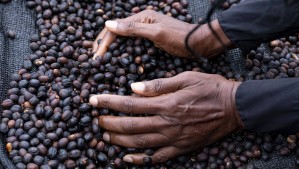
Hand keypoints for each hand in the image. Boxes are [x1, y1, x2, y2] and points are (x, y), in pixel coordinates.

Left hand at [89, 71, 243, 164]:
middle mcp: (168, 123)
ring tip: (105, 136)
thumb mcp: (186, 78)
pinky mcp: (181, 148)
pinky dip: (140, 160)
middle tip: (96, 120)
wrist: (234, 107)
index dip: (109, 103)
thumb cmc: (211, 88)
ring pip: (139, 143)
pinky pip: (157, 158)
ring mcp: (174, 138)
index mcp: (167, 104)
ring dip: (118, 141)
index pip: (130, 104)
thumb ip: (159, 85)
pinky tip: (126, 158)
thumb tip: (134, 88)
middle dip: (108, 123)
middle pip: (130, 126)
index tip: (94, 101)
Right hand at [93, 10, 231, 58]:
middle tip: (94, 60)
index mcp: (141, 18)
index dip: (104, 41)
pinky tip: (121, 63)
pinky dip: (125, 54)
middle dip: (104, 45)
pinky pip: (132, 46)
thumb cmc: (180, 38)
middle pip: (116, 33)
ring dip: (113, 50)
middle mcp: (141, 23)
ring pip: (123, 40)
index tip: (95, 56)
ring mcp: (145, 32)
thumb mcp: (157, 33)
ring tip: (103, 62)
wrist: (199, 44)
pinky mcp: (150, 41)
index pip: (115, 28)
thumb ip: (133, 29)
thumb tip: (108, 24)